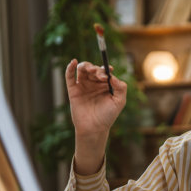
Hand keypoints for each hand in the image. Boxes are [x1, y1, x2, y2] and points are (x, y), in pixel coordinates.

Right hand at [65, 59, 126, 173]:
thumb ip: (121, 88)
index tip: (109, 72)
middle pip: (94, 69)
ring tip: (90, 70)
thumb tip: (113, 76)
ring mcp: (83, 85)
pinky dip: (70, 68)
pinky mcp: (73, 90)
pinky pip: (70, 76)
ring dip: (86, 66)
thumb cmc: (108, 116)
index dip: (107, 69)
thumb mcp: (119, 102)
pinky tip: (73, 62)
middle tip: (100, 76)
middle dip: (97, 69)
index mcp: (106, 84)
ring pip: (83, 69)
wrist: (94, 128)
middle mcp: (94, 83)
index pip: (106, 72)